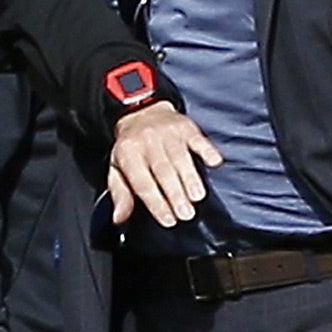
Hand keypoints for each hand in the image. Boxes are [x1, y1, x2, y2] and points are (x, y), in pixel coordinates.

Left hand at [108, 101, 220, 225]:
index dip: (156, 203)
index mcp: (128, 154)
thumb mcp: (117, 169)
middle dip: (175, 194)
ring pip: (180, 157)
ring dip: (190, 178)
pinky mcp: (185, 127)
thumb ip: (120, 194)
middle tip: (186, 214)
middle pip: (162, 171)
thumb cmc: (131, 148)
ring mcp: (167, 133)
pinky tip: (214, 163)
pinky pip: (198, 139)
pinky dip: (207, 150)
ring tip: (197, 197)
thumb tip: (119, 218)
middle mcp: (147, 142)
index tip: (169, 220)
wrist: (141, 111)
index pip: (142, 182)